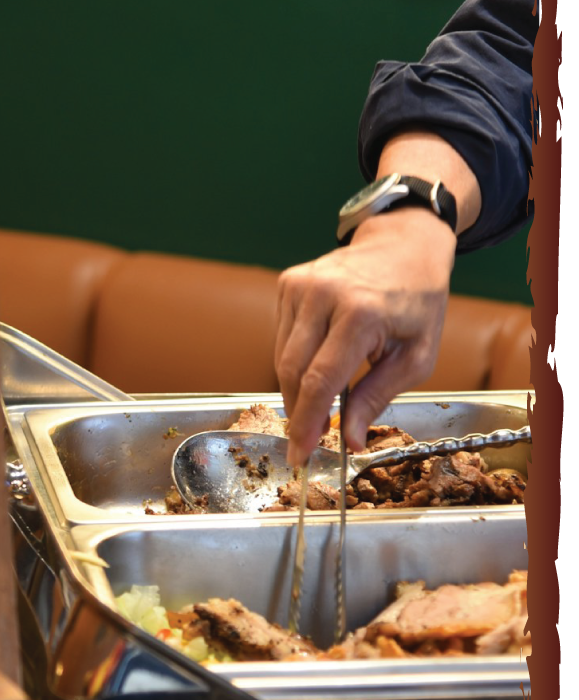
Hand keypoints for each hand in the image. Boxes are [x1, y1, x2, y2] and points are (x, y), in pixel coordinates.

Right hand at [275, 209, 456, 462]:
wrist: (405, 246)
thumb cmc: (418, 302)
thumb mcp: (416, 357)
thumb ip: (377, 398)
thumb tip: (349, 440)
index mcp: (360, 314)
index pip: (320, 380)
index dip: (307, 423)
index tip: (300, 453)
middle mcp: (323, 295)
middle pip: (291, 371)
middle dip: (297, 413)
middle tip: (307, 440)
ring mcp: (301, 285)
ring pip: (281, 356)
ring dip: (295, 388)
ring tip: (319, 402)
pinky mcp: (289, 283)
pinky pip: (282, 336)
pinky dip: (295, 359)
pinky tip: (319, 360)